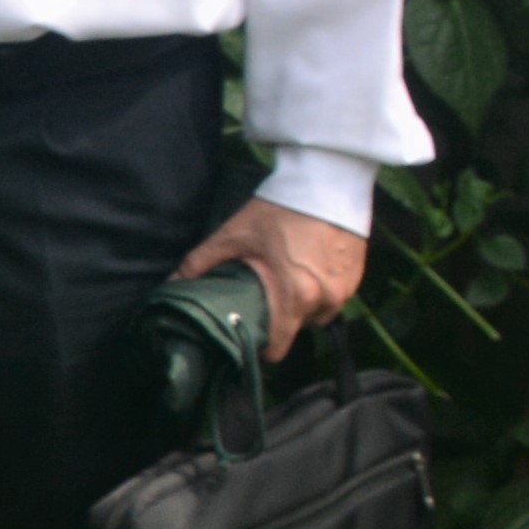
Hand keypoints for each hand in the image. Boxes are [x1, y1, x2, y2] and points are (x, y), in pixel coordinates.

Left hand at [176, 197, 367, 359]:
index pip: (279, 347)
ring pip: (319, 315)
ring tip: (286, 283)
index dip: (261, 345)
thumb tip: (171, 282)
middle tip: (265, 297)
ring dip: (303, 306)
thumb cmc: (280, 209)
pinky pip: (336, 298)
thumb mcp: (235, 234)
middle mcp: (325, 300)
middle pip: (298, 329)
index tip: (250, 334)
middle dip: (281, 319)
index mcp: (295, 296)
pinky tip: (307, 270)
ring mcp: (345, 290)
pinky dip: (321, 291)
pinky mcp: (357, 277)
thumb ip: (201, 261)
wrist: (327, 181)